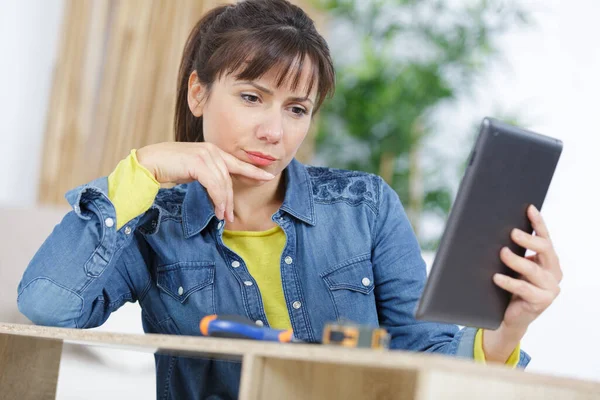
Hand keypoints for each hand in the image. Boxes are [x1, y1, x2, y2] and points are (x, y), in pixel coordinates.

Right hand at [136, 142, 274, 221]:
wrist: (150, 162)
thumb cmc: (170, 167)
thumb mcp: (194, 171)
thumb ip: (209, 176)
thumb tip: (220, 193)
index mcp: (213, 151)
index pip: (237, 163)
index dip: (253, 171)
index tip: (268, 177)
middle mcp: (212, 150)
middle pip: (229, 178)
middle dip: (231, 199)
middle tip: (230, 217)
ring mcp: (205, 155)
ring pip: (223, 184)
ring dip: (224, 203)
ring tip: (223, 217)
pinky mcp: (198, 163)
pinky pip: (214, 186)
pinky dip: (217, 199)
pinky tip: (217, 210)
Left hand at [494, 204, 562, 331]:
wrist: (510, 316)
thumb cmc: (510, 286)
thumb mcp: (512, 266)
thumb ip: (512, 250)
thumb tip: (493, 228)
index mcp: (548, 259)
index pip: (545, 237)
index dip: (538, 222)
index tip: (529, 208)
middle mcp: (553, 271)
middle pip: (545, 249)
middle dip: (528, 239)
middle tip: (512, 232)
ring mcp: (550, 287)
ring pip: (533, 269)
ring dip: (516, 260)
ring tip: (502, 253)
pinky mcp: (542, 301)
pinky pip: (524, 288)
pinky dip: (509, 281)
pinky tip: (496, 277)